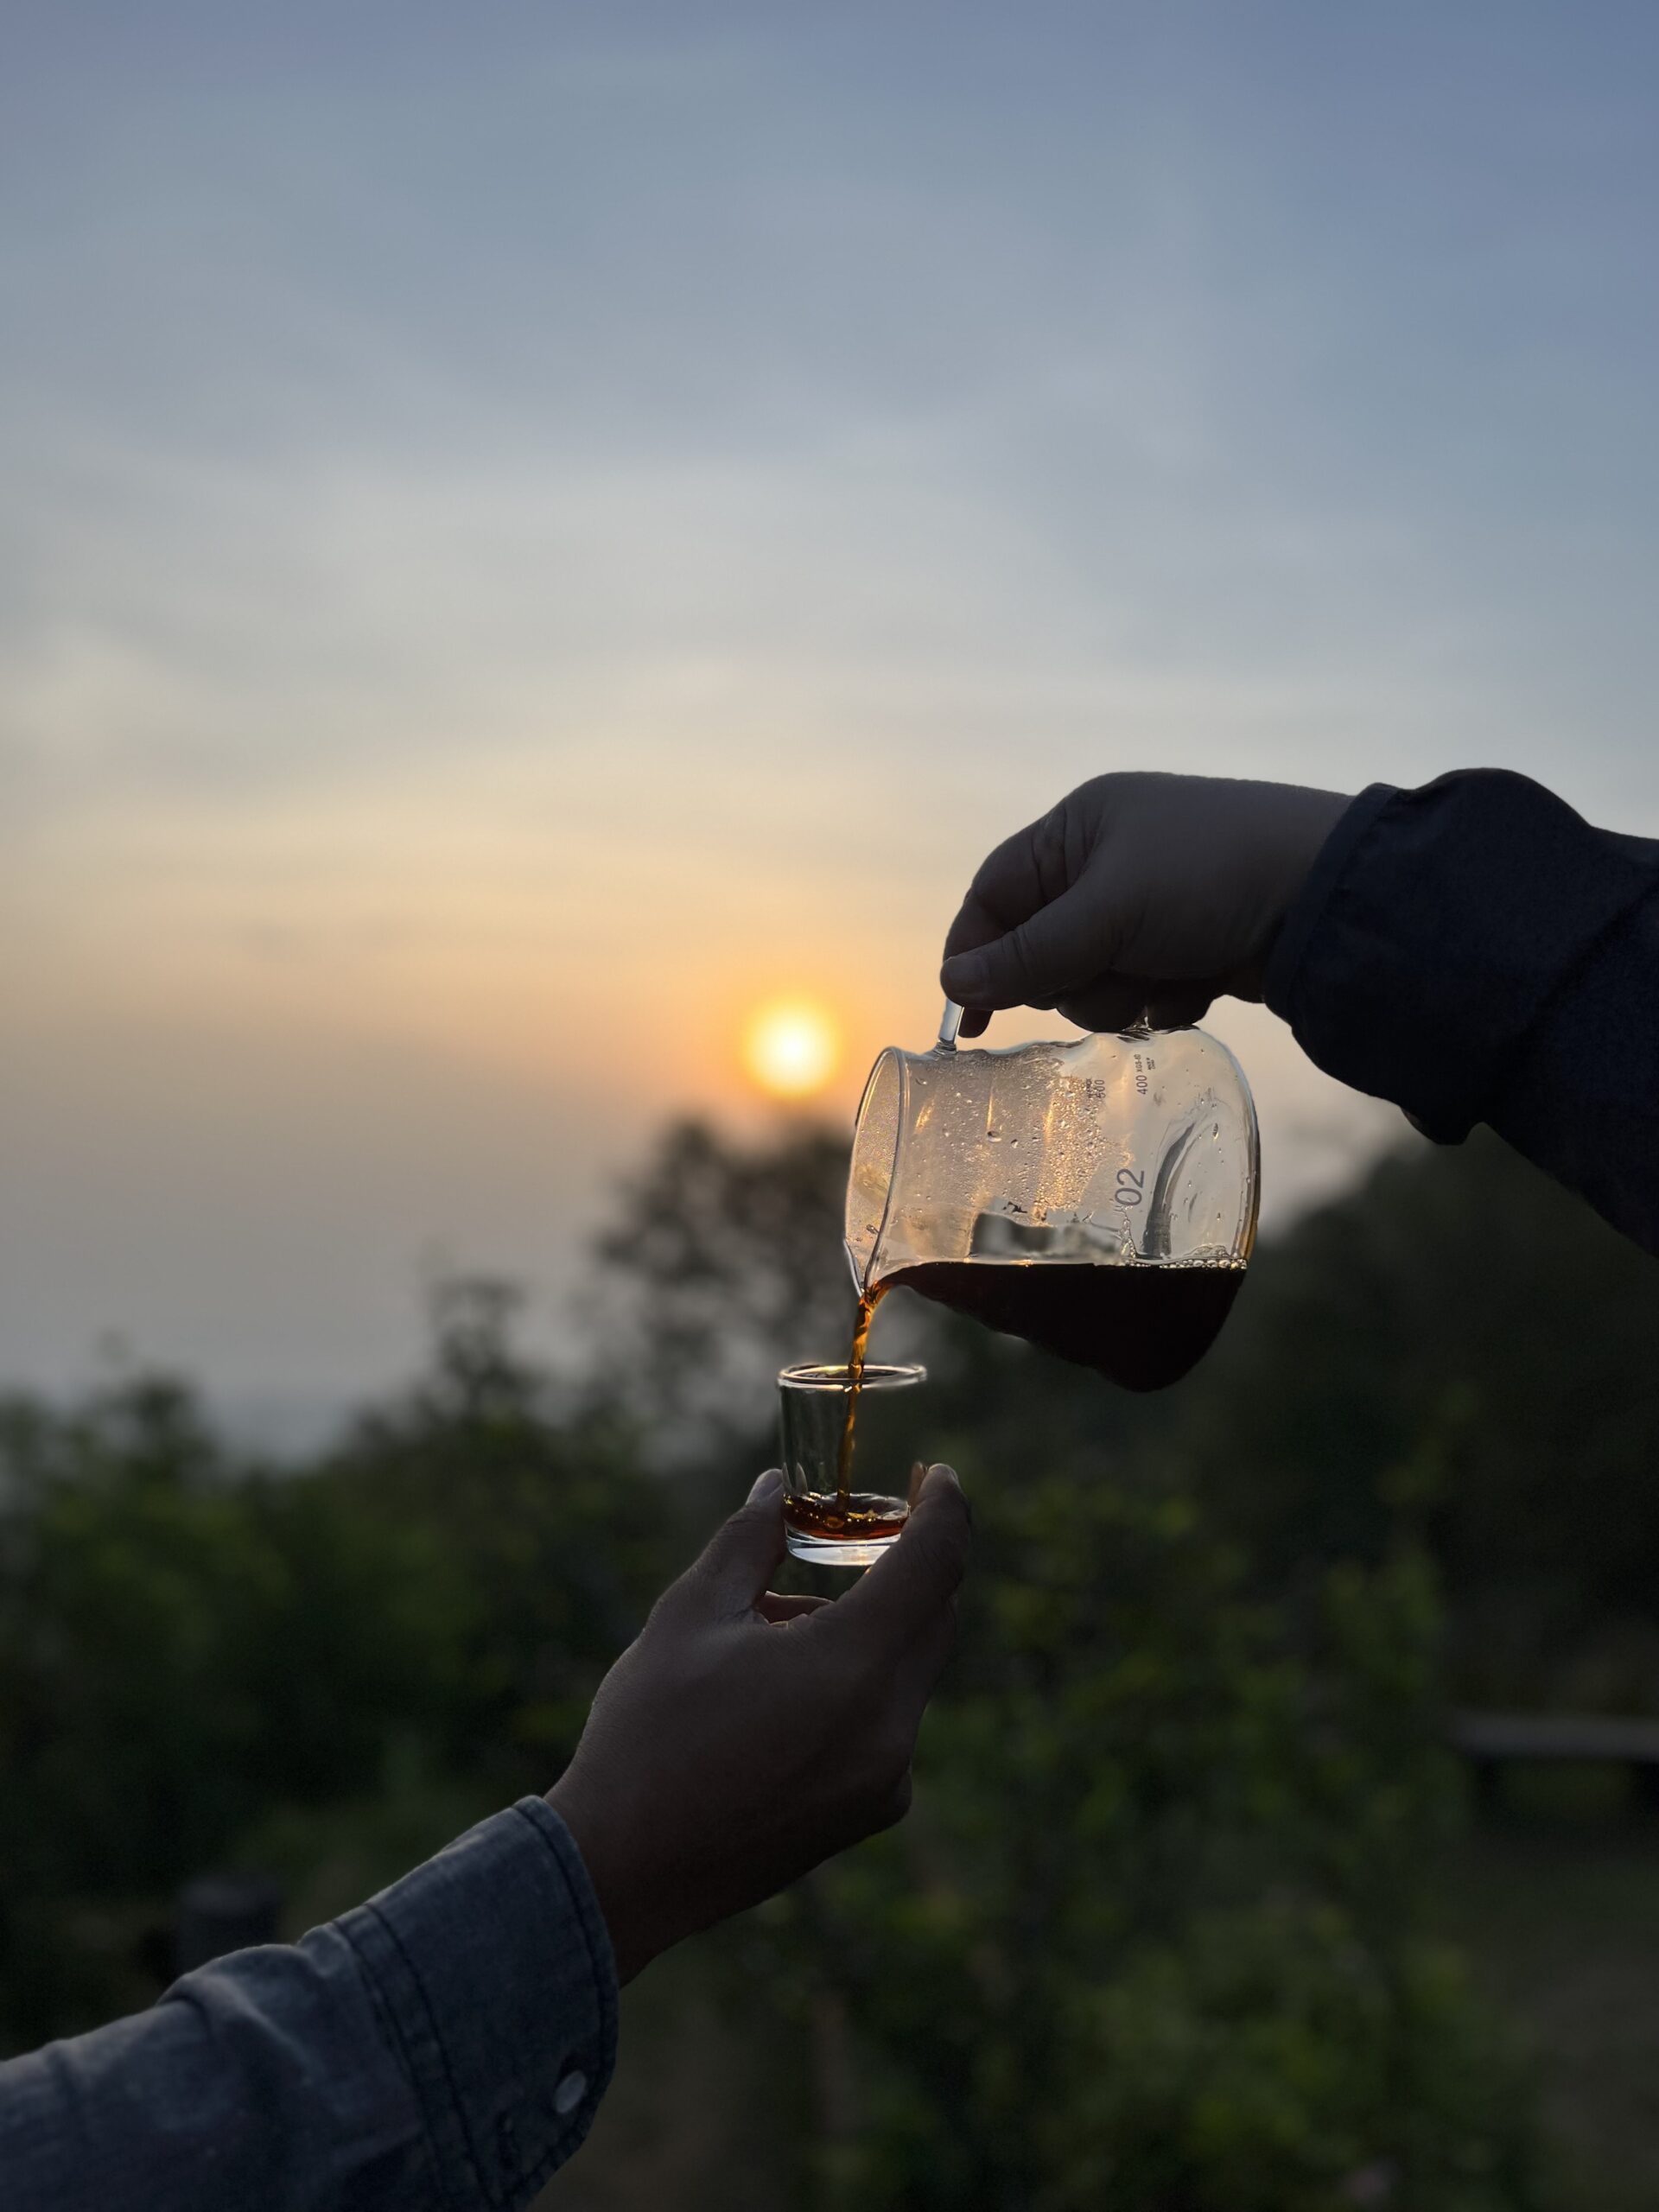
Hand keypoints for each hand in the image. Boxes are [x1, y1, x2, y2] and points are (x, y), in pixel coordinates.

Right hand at [546, 1465, 969, 1981]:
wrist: (622, 1872)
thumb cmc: (649, 1732)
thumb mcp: (691, 1614)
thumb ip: (750, 1539)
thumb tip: (777, 1488)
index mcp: (854, 1667)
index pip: (936, 1563)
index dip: (945, 1508)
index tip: (936, 1474)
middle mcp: (890, 1727)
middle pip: (932, 1616)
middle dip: (904, 1562)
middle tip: (859, 1525)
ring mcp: (886, 1778)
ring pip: (905, 1668)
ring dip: (867, 1624)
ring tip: (771, 1620)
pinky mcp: (868, 1810)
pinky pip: (886, 1719)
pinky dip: (856, 1680)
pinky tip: (777, 1683)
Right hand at [940, 771, 1351, 1034]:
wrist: (1328, 896)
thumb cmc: (1210, 876)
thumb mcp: (1109, 912)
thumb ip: (1029, 954)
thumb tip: (953, 981)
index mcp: (1080, 828)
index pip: (997, 894)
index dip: (978, 952)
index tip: (970, 1018)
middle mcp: (1110, 862)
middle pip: (1042, 948)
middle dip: (1072, 975)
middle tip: (1113, 969)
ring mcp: (1152, 907)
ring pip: (1092, 979)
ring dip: (1122, 992)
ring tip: (1168, 975)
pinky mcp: (1190, 947)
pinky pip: (1143, 993)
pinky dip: (1165, 998)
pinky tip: (1202, 985)